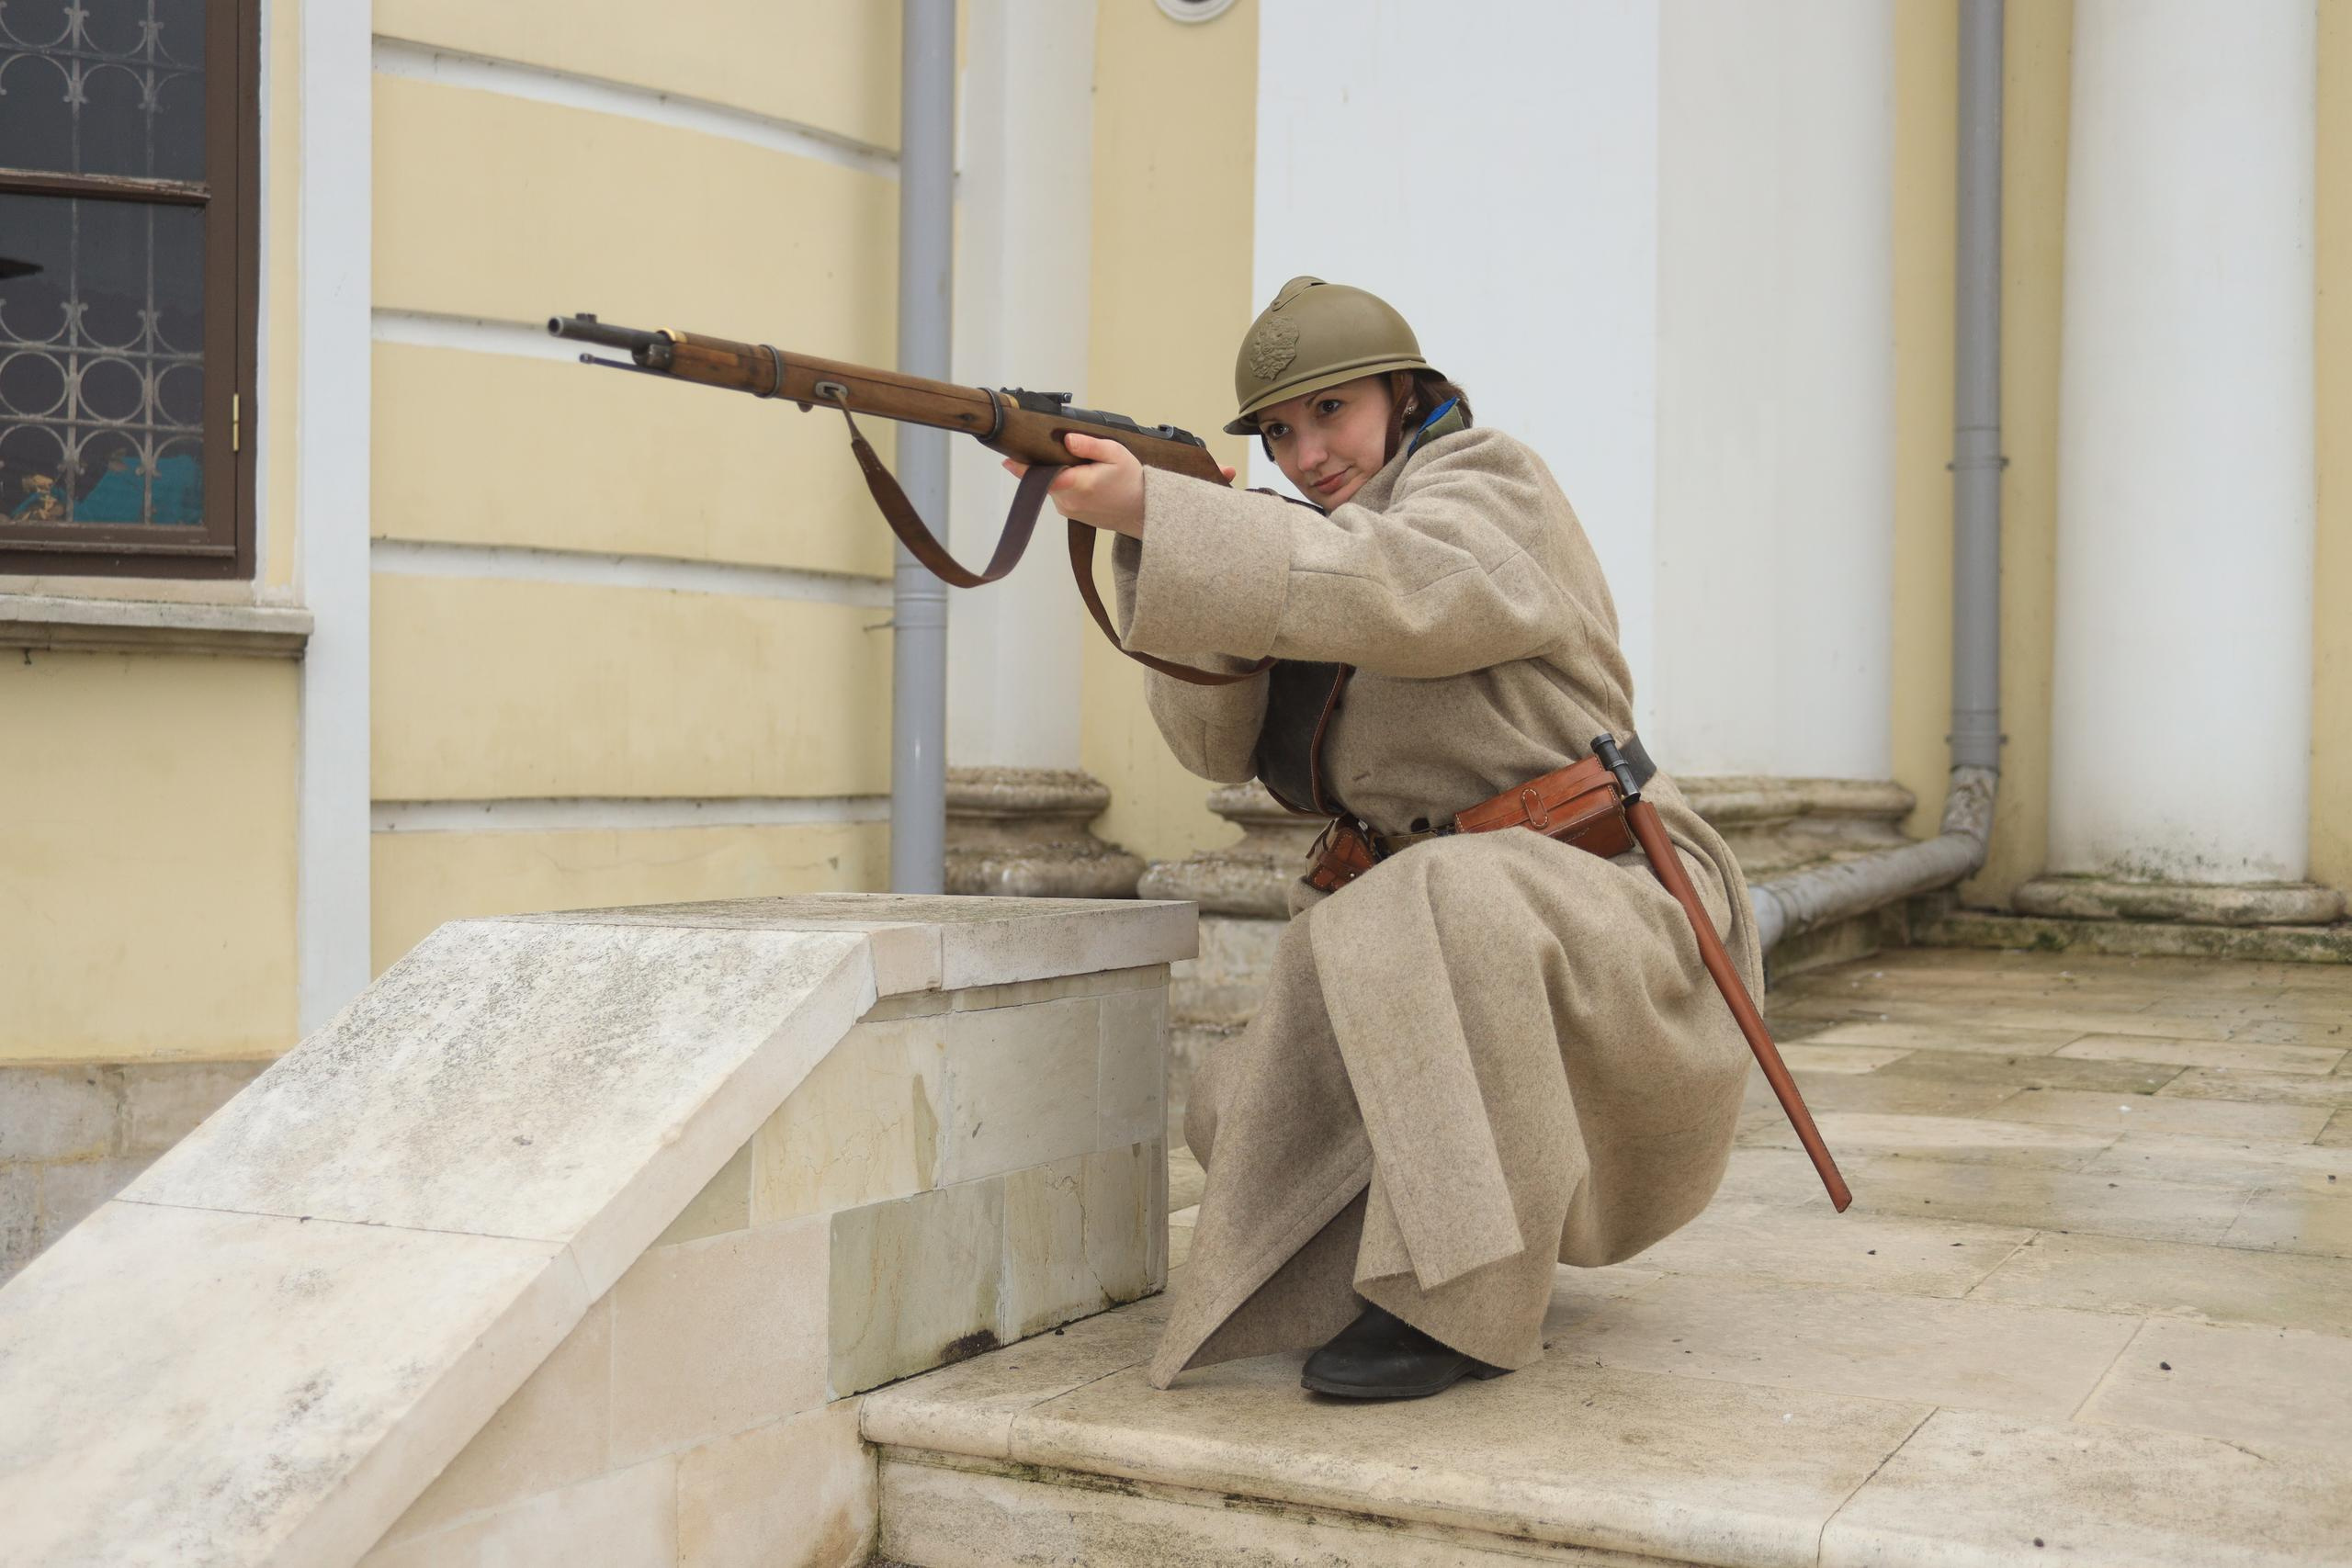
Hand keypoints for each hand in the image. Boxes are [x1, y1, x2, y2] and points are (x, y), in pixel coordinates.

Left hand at [1002, 431, 1236, 539]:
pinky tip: (1082, 476)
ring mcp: (1068, 510)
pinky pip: (1059, 494)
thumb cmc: (1132, 481)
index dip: (1023, 467)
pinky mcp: (1071, 514)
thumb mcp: (1115, 453)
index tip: (1007, 459)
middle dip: (1048, 462)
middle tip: (1061, 448)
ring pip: (1051, 485)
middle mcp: (1067, 501)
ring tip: (1080, 463)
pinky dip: (1064, 483)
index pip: (1042, 476)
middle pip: (1045, 477)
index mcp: (1077, 485)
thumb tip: (1067, 438)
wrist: (1144, 511)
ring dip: (1058, 473)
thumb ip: (1090, 444)